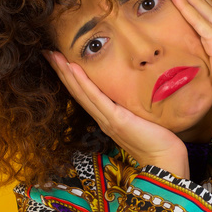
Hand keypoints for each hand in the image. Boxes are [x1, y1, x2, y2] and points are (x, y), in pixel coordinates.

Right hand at [44, 50, 188, 178]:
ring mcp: (107, 119)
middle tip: (46, 52)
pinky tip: (72, 68)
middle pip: (76, 91)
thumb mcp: (140, 118)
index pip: (84, 94)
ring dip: (65, 72)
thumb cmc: (158, 140)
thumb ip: (132, 106)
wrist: (164, 159)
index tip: (58, 59)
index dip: (69, 77)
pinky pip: (95, 98)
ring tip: (53, 55)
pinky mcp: (116, 119)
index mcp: (106, 118)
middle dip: (61, 71)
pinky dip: (83, 82)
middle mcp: (102, 118)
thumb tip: (135, 89)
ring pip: (81, 92)